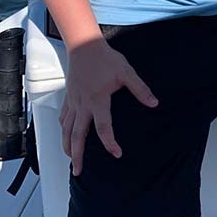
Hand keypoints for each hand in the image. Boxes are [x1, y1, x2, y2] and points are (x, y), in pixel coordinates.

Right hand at [59, 38, 157, 175]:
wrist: (84, 46)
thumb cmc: (106, 59)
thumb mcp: (126, 72)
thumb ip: (140, 89)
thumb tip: (154, 103)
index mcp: (98, 100)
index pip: (104, 127)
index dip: (110, 143)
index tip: (116, 153)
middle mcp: (83, 104)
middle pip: (77, 135)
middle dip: (77, 155)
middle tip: (79, 171)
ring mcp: (73, 101)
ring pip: (66, 129)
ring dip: (67, 145)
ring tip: (70, 159)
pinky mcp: (69, 96)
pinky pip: (63, 117)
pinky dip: (63, 129)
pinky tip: (65, 134)